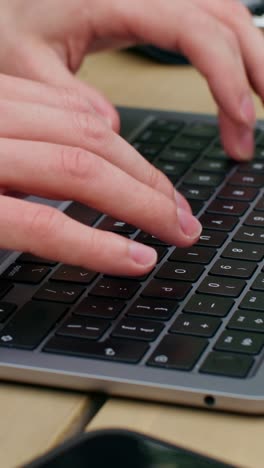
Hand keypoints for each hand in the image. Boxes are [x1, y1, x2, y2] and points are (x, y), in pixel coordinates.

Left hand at [0, 0, 261, 158]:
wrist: (11, 0)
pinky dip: (231, 56)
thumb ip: (65, 96)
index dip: (226, 75)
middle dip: (254, 73)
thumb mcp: (26, 64)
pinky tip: (235, 86)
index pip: (195, 29)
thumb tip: (111, 127)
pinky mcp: (158, 6)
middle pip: (227, 17)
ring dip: (252, 64)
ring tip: (255, 116)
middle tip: (255, 131)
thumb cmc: (13, 25)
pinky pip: (210, 23)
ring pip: (227, 16)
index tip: (241, 121)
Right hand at [0, 73, 200, 274]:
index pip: (73, 114)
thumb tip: (92, 155)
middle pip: (89, 138)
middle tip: (181, 213)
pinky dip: (97, 245)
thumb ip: (26, 145)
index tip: (156, 181)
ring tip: (174, 232)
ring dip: (140, 204)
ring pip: (80, 170)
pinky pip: (46, 224)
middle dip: (147, 178)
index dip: (128, 150)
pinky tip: (134, 258)